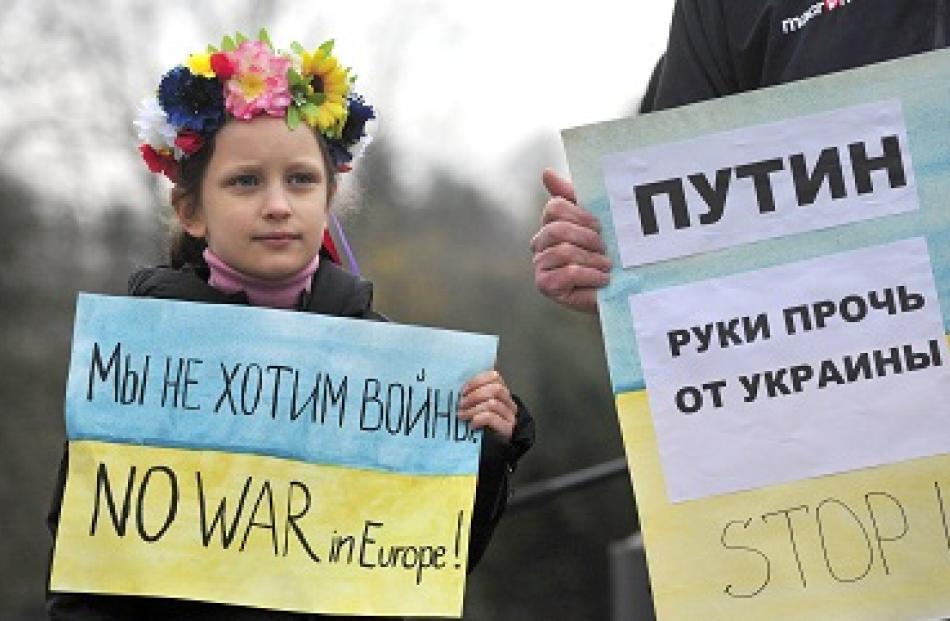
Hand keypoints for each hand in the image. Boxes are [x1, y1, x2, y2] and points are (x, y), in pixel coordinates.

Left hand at [458, 370, 516, 441]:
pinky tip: (472, 424)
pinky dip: (478, 419)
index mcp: (502, 394)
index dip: (477, 380)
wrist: (502, 447)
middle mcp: (509, 403)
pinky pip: (491, 417)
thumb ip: (475, 397)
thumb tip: (458, 392)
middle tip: (461, 404)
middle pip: (496, 389)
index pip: (494, 377)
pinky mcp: (507, 429)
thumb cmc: (487, 426)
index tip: (463, 390)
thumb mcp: (481, 408)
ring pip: (493, 403)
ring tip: (462, 415)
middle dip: (475, 395)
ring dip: (473, 408)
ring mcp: (510, 416)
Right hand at [531, 168, 611, 313]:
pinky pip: (567, 273)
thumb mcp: (592, 221)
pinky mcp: (545, 285)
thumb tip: (546, 172)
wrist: (616, 289)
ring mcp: (539, 265)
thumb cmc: (604, 253)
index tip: (600, 227)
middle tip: (605, 248)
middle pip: (557, 229)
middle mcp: (539, 244)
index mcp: (549, 224)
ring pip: (564, 251)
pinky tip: (602, 279)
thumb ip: (571, 196)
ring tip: (607, 266)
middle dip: (587, 238)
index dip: (580, 215)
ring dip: (592, 259)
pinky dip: (590, 275)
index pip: (555, 207)